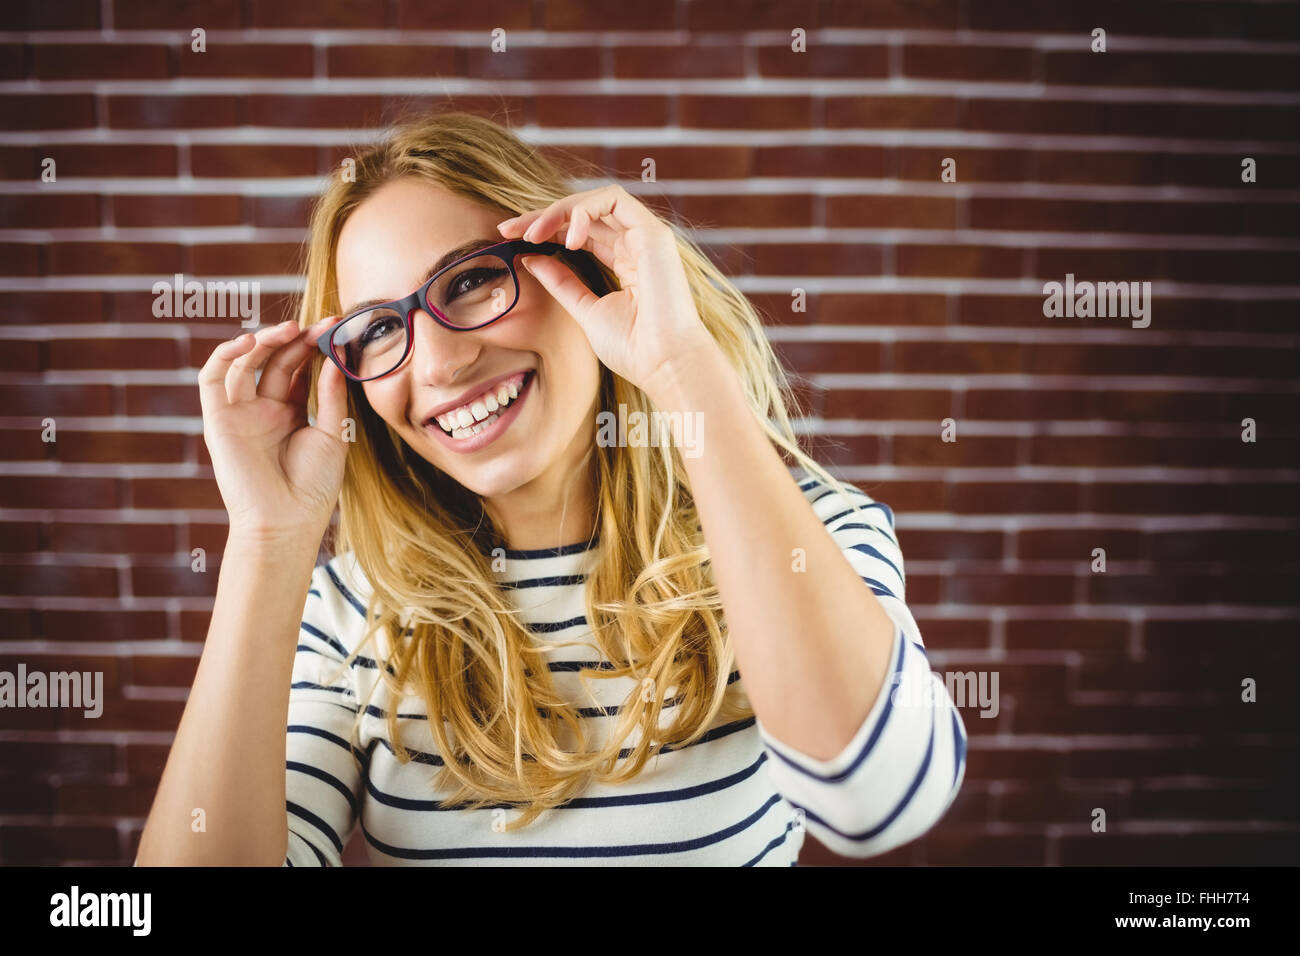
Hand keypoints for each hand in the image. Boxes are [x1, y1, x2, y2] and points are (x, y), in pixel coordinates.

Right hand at [197, 318, 349, 544]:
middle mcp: (263, 410)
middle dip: (295, 339)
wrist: (285, 521)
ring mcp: (239, 413)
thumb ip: (329, 396)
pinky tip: (250, 342)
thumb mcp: (331, 434)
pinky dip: (224, 355)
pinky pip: (212, 379)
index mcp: (290, 413)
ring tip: (289, 329)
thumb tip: (335, 359)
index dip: (314, 347)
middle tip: (318, 325)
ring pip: (245, 363)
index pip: (299, 368)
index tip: (335, 328)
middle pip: (276, 362)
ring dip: (264, 341)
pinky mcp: (217, 420)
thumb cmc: (312, 486)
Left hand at [497, 184, 718, 401]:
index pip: (580, 231)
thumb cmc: (634, 348)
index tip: (509, 239)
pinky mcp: (653, 234)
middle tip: (508, 229)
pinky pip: (613, 201)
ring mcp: (647, 236)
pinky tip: (566, 237)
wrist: (664, 366)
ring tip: (532, 234)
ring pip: (597, 200)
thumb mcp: (585, 310)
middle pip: (584, 212)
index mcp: (626, 261)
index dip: (546, 229)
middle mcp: (638, 244)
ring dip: (559, 210)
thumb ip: (562, 282)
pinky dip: (584, 211)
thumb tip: (531, 259)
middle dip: (542, 216)